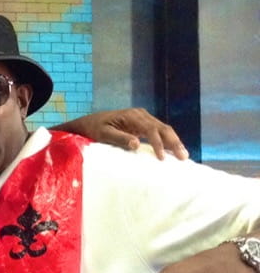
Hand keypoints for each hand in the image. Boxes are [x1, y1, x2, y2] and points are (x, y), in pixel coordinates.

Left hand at [56, 108, 188, 159]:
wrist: (88, 122)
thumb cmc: (93, 129)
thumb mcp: (103, 134)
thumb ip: (119, 138)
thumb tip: (137, 144)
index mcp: (132, 116)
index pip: (151, 129)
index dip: (158, 143)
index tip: (162, 157)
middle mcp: (140, 115)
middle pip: (162, 127)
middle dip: (174, 142)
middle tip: (183, 157)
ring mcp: (142, 118)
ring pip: (163, 129)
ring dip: (174, 142)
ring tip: (183, 156)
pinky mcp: (142, 124)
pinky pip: (158, 132)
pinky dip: (167, 141)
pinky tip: (173, 151)